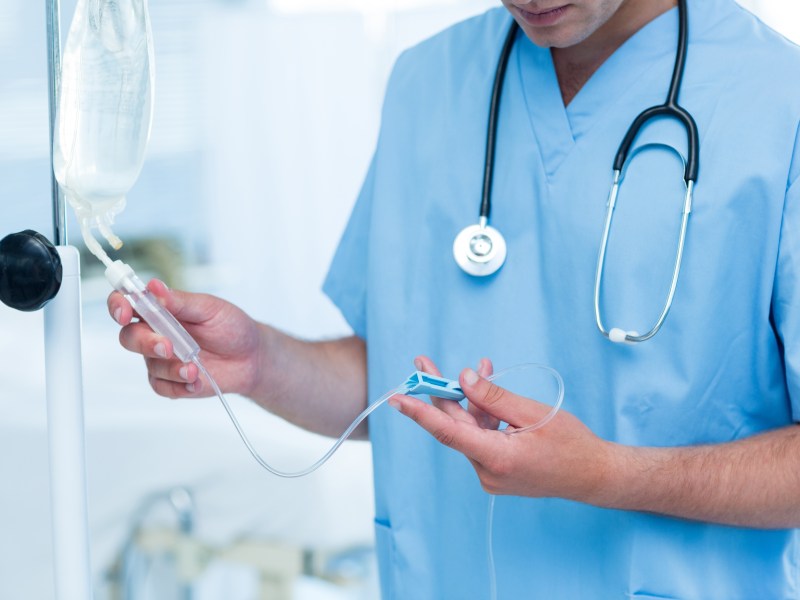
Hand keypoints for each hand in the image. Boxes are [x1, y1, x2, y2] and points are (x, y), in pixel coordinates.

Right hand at [108, 280, 264, 398]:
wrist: (251, 356)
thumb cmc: (231, 327)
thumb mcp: (210, 309)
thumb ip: (181, 301)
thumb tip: (154, 286)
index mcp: (160, 309)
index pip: (126, 303)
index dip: (118, 306)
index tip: (125, 312)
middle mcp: (155, 333)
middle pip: (129, 337)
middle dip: (145, 343)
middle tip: (166, 347)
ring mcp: (160, 359)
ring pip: (149, 364)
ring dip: (170, 368)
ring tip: (194, 368)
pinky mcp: (170, 381)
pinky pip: (162, 387)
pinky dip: (179, 385)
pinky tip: (196, 381)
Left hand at [390, 356, 613, 501]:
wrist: (594, 475)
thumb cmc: (571, 444)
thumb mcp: (533, 413)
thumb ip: (493, 396)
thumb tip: (463, 378)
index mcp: (497, 458)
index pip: (448, 432)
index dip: (420, 413)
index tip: (397, 398)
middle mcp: (488, 472)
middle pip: (455, 426)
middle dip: (442, 393)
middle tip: (423, 363)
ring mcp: (491, 475)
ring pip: (469, 430)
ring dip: (471, 400)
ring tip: (481, 368)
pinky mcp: (496, 472)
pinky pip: (481, 438)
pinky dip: (483, 416)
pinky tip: (489, 392)